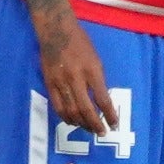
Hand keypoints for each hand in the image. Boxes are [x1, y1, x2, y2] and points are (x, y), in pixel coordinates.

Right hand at [34, 4, 116, 135]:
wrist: (56, 31)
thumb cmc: (80, 42)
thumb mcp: (96, 59)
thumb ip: (98, 79)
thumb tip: (101, 101)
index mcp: (92, 70)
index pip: (102, 99)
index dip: (109, 114)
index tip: (114, 124)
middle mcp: (76, 78)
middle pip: (86, 109)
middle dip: (95, 124)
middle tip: (102, 132)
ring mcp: (61, 82)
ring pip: (71, 111)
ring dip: (81, 123)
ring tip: (89, 129)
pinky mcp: (49, 84)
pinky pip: (58, 106)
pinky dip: (66, 117)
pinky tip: (72, 121)